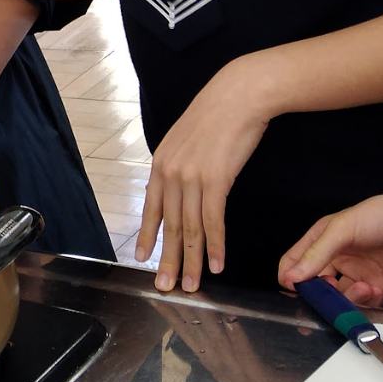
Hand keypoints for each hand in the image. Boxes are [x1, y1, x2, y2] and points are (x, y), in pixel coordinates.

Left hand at [140, 54, 275, 291]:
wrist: (239, 95)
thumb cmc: (218, 116)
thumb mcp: (187, 141)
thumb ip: (179, 165)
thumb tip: (178, 187)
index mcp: (161, 163)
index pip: (151, 207)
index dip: (147, 235)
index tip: (142, 257)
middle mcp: (171, 172)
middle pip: (168, 225)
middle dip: (167, 259)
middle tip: (165, 286)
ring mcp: (191, 176)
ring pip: (189, 229)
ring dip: (192, 260)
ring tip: (193, 285)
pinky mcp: (216, 180)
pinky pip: (212, 221)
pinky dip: (215, 246)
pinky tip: (217, 264)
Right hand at [277, 189, 382, 305]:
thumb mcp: (343, 229)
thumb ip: (316, 254)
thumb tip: (291, 278)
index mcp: (323, 241)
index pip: (294, 263)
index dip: (291, 277)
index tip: (295, 289)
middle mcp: (338, 259)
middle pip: (315, 286)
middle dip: (317, 297)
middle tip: (323, 301)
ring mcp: (359, 275)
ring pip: (339, 299)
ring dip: (344, 299)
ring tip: (360, 288)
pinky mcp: (381, 289)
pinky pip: (365, 305)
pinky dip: (364, 302)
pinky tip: (372, 289)